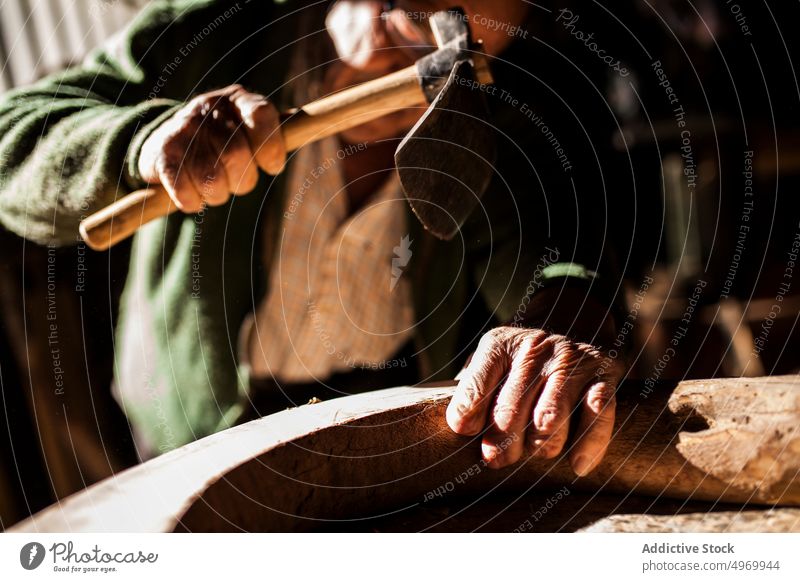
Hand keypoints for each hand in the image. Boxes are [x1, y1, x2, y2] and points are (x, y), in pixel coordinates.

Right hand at [138, 84, 285, 212]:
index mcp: (238, 100)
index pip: (262, 116)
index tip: (272, 167)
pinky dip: (192, 202)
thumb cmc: (222, 143)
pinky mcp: (161, 153)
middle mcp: (209, 108)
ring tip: (213, 188)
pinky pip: (184, 189)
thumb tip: (317, 126)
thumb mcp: (249, 130)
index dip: (271, 147)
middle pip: (238, 156)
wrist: (164, 143)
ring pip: (212, 179)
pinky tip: (192, 197)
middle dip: (243, 181)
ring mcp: (183, 128)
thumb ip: (275, 134)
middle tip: (235, 181)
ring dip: (217, 195)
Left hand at [446, 325, 623, 475]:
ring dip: (539, 445)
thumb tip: (462, 430)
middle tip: (498, 460)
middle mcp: (535, 347)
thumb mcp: (490, 362)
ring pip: (550, 416)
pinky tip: (577, 465)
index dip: (467, 418)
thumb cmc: (520, 360)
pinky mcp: (603, 373)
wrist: (573, 318)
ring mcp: (571, 359)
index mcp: (499, 344)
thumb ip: (473, 390)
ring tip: (535, 455)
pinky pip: (598, 412)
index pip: (475, 387)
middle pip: (511, 407)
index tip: (467, 433)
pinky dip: (589, 442)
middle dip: (502, 442)